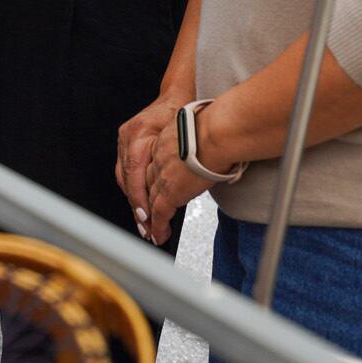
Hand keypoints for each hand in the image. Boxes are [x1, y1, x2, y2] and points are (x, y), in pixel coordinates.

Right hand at [116, 89, 187, 239]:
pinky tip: (141, 203)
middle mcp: (127, 137)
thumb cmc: (183, 113)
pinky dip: (133, 189)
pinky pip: (125, 171)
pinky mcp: (125, 143)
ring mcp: (123, 140)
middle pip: (126, 181)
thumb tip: (173, 192)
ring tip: (144, 223)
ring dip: (134, 201)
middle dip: (137, 208)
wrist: (177, 94)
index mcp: (138, 135)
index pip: (134, 175)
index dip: (140, 200)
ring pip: (123, 178)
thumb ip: (173, 163)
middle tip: (147, 230)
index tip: (147, 219)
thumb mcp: (181, 138)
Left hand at [140, 103, 234, 246]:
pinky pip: (159, 214)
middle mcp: (159, 157)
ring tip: (151, 229)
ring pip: (150, 200)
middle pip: (147, 182)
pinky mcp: (169, 193)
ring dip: (150, 216)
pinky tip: (159, 235)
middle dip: (146, 199)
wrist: (214, 133)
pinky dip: (158, 227)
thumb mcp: (200, 128)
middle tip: (146, 212)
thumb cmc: (216, 126)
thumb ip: (198, 139)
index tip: (155, 185)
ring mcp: (162, 176)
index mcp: (166, 139)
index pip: (155, 162)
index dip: (153, 176)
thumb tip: (211, 144)